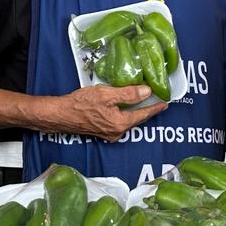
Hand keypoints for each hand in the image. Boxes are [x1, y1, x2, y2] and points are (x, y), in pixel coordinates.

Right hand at [51, 84, 167, 141]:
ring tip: (142, 101)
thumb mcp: (106, 94)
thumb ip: (128, 94)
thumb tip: (146, 92)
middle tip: (156, 101)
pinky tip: (123, 106)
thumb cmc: (80, 104)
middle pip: (136, 119)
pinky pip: (118, 121)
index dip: (155, 108)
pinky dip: (123, 113)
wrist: (60, 114)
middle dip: (146, 110)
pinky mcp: (101, 131)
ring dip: (134, 111)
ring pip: (127, 120)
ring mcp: (108, 133)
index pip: (143, 115)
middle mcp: (116, 132)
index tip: (165, 103)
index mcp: (120, 123)